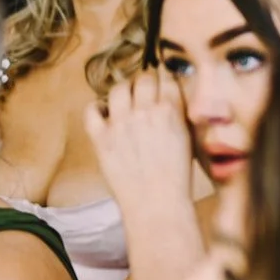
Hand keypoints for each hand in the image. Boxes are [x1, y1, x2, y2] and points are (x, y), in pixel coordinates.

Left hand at [83, 70, 193, 212]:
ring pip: (118, 89)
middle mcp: (144, 112)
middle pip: (143, 79)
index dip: (165, 76)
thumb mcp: (188, 139)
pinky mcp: (100, 138)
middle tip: (146, 87)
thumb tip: (171, 97)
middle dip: (146, 80)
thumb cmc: (177, 176)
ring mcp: (119, 124)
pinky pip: (91, 110)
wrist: (157, 203)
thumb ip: (179, 114)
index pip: (166, 78)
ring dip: (124, 88)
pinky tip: (105, 112)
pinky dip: (97, 107)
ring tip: (126, 96)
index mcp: (170, 111)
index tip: (164, 79)